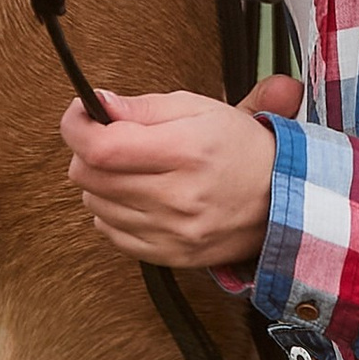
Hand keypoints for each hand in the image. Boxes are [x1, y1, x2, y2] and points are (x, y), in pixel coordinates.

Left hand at [61, 76, 304, 268]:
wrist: (280, 199)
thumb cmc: (241, 150)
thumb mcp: (199, 109)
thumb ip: (144, 106)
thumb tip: (98, 104)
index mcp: (186, 151)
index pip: (101, 147)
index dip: (77, 127)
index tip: (80, 115)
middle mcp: (178, 196)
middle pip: (89, 176)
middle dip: (90, 151)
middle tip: (113, 139)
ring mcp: (172, 231)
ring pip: (95, 204)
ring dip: (102, 183)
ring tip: (134, 170)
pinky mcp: (168, 255)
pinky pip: (110, 233)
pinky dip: (114, 212)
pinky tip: (139, 197)